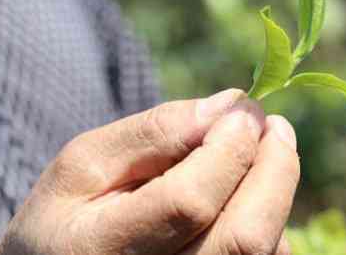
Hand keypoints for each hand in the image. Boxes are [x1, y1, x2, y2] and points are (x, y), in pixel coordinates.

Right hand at [0, 89, 299, 254]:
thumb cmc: (70, 213)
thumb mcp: (87, 162)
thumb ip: (155, 132)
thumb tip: (230, 105)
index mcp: (102, 250)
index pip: (189, 201)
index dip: (228, 148)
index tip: (245, 108)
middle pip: (245, 237)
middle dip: (275, 168)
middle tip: (274, 126)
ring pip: (264, 249)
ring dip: (275, 190)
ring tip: (257, 154)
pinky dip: (270, 217)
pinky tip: (244, 195)